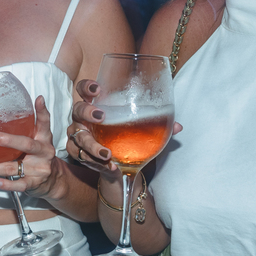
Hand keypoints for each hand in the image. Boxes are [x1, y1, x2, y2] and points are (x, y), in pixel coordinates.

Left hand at [0, 96, 64, 199]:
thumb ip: (27, 129)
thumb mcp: (38, 140)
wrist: (54, 181)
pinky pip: (18, 185)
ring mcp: (38, 169)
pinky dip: (6, 184)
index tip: (38, 99)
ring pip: (13, 167)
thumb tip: (3, 113)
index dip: (42, 111)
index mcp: (44, 139)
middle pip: (27, 145)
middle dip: (8, 141)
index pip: (44, 123)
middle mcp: (43, 153)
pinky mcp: (34, 183)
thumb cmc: (40, 157)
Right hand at [67, 80, 181, 179]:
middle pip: (77, 110)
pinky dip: (95, 162)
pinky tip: (110, 166)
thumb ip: (160, 126)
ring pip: (77, 137)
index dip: (87, 87)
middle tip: (101, 117)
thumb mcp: (145, 131)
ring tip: (107, 153)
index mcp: (98, 105)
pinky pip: (80, 157)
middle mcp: (84, 119)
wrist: (121, 167)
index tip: (98, 89)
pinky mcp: (79, 154)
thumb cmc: (129, 140)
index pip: (84, 89)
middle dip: (87, 112)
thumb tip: (178, 127)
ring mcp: (79, 136)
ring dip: (92, 145)